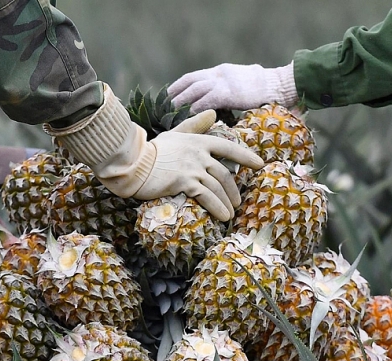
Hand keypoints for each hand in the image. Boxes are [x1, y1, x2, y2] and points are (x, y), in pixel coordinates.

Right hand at [137, 111, 263, 219]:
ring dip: (227, 202)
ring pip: (218, 187)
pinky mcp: (185, 182)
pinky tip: (223, 216)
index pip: (228, 147)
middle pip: (224, 173)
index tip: (259, 164)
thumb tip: (213, 113)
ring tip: (230, 214)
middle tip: (237, 202)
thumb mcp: (175, 134)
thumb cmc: (151, 150)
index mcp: (198, 141)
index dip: (245, 156)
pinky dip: (217, 208)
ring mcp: (193, 167)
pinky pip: (207, 197)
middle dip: (233, 189)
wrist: (132, 162)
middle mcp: (199, 153)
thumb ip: (195, 125)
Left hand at [168, 62, 297, 112]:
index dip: (180, 85)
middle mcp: (219, 74)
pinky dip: (194, 109)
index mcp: (222, 71)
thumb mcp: (244, 85)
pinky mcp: (228, 93)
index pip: (195, 76)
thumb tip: (223, 104)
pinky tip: (187, 118)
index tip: (169, 94)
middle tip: (163, 106)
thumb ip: (231, 92)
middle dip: (175, 93)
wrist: (280, 85)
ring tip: (169, 114)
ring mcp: (223, 82)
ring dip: (180, 102)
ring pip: (193, 90)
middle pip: (190, 81)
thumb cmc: (267, 90)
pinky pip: (206, 101)